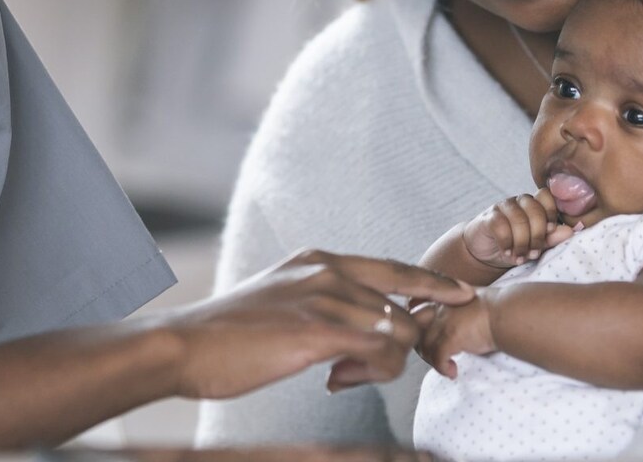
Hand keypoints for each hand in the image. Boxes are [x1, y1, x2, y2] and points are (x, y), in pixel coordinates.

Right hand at [153, 248, 473, 400]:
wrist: (184, 346)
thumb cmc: (226, 336)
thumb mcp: (279, 304)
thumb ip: (318, 307)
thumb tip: (351, 337)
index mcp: (317, 261)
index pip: (391, 268)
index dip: (429, 284)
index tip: (459, 294)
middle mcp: (326, 271)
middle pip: (403, 299)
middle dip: (420, 332)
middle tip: (415, 362)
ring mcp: (324, 297)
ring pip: (396, 331)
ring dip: (382, 365)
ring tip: (343, 376)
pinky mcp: (318, 329)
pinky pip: (379, 350)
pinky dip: (373, 371)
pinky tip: (337, 380)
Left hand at [415, 294, 496, 378]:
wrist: (508, 313)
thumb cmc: (495, 311)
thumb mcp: (468, 304)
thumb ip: (453, 311)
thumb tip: (447, 328)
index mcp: (442, 296)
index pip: (414, 307)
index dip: (415, 323)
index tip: (422, 337)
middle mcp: (439, 305)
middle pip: (415, 328)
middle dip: (421, 344)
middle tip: (436, 357)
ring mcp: (444, 320)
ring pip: (424, 345)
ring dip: (432, 360)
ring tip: (447, 366)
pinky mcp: (451, 335)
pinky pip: (437, 357)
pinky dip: (442, 368)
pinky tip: (452, 373)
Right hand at [460, 189, 574, 268]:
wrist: (486, 253)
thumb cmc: (515, 246)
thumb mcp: (535, 246)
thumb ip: (551, 239)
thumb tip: (569, 232)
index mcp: (535, 205)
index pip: (546, 196)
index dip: (551, 212)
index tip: (550, 231)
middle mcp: (520, 202)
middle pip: (535, 209)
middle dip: (537, 235)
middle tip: (533, 254)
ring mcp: (503, 207)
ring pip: (518, 218)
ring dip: (521, 242)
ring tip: (520, 257)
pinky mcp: (489, 216)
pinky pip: (500, 225)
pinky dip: (506, 242)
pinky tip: (507, 252)